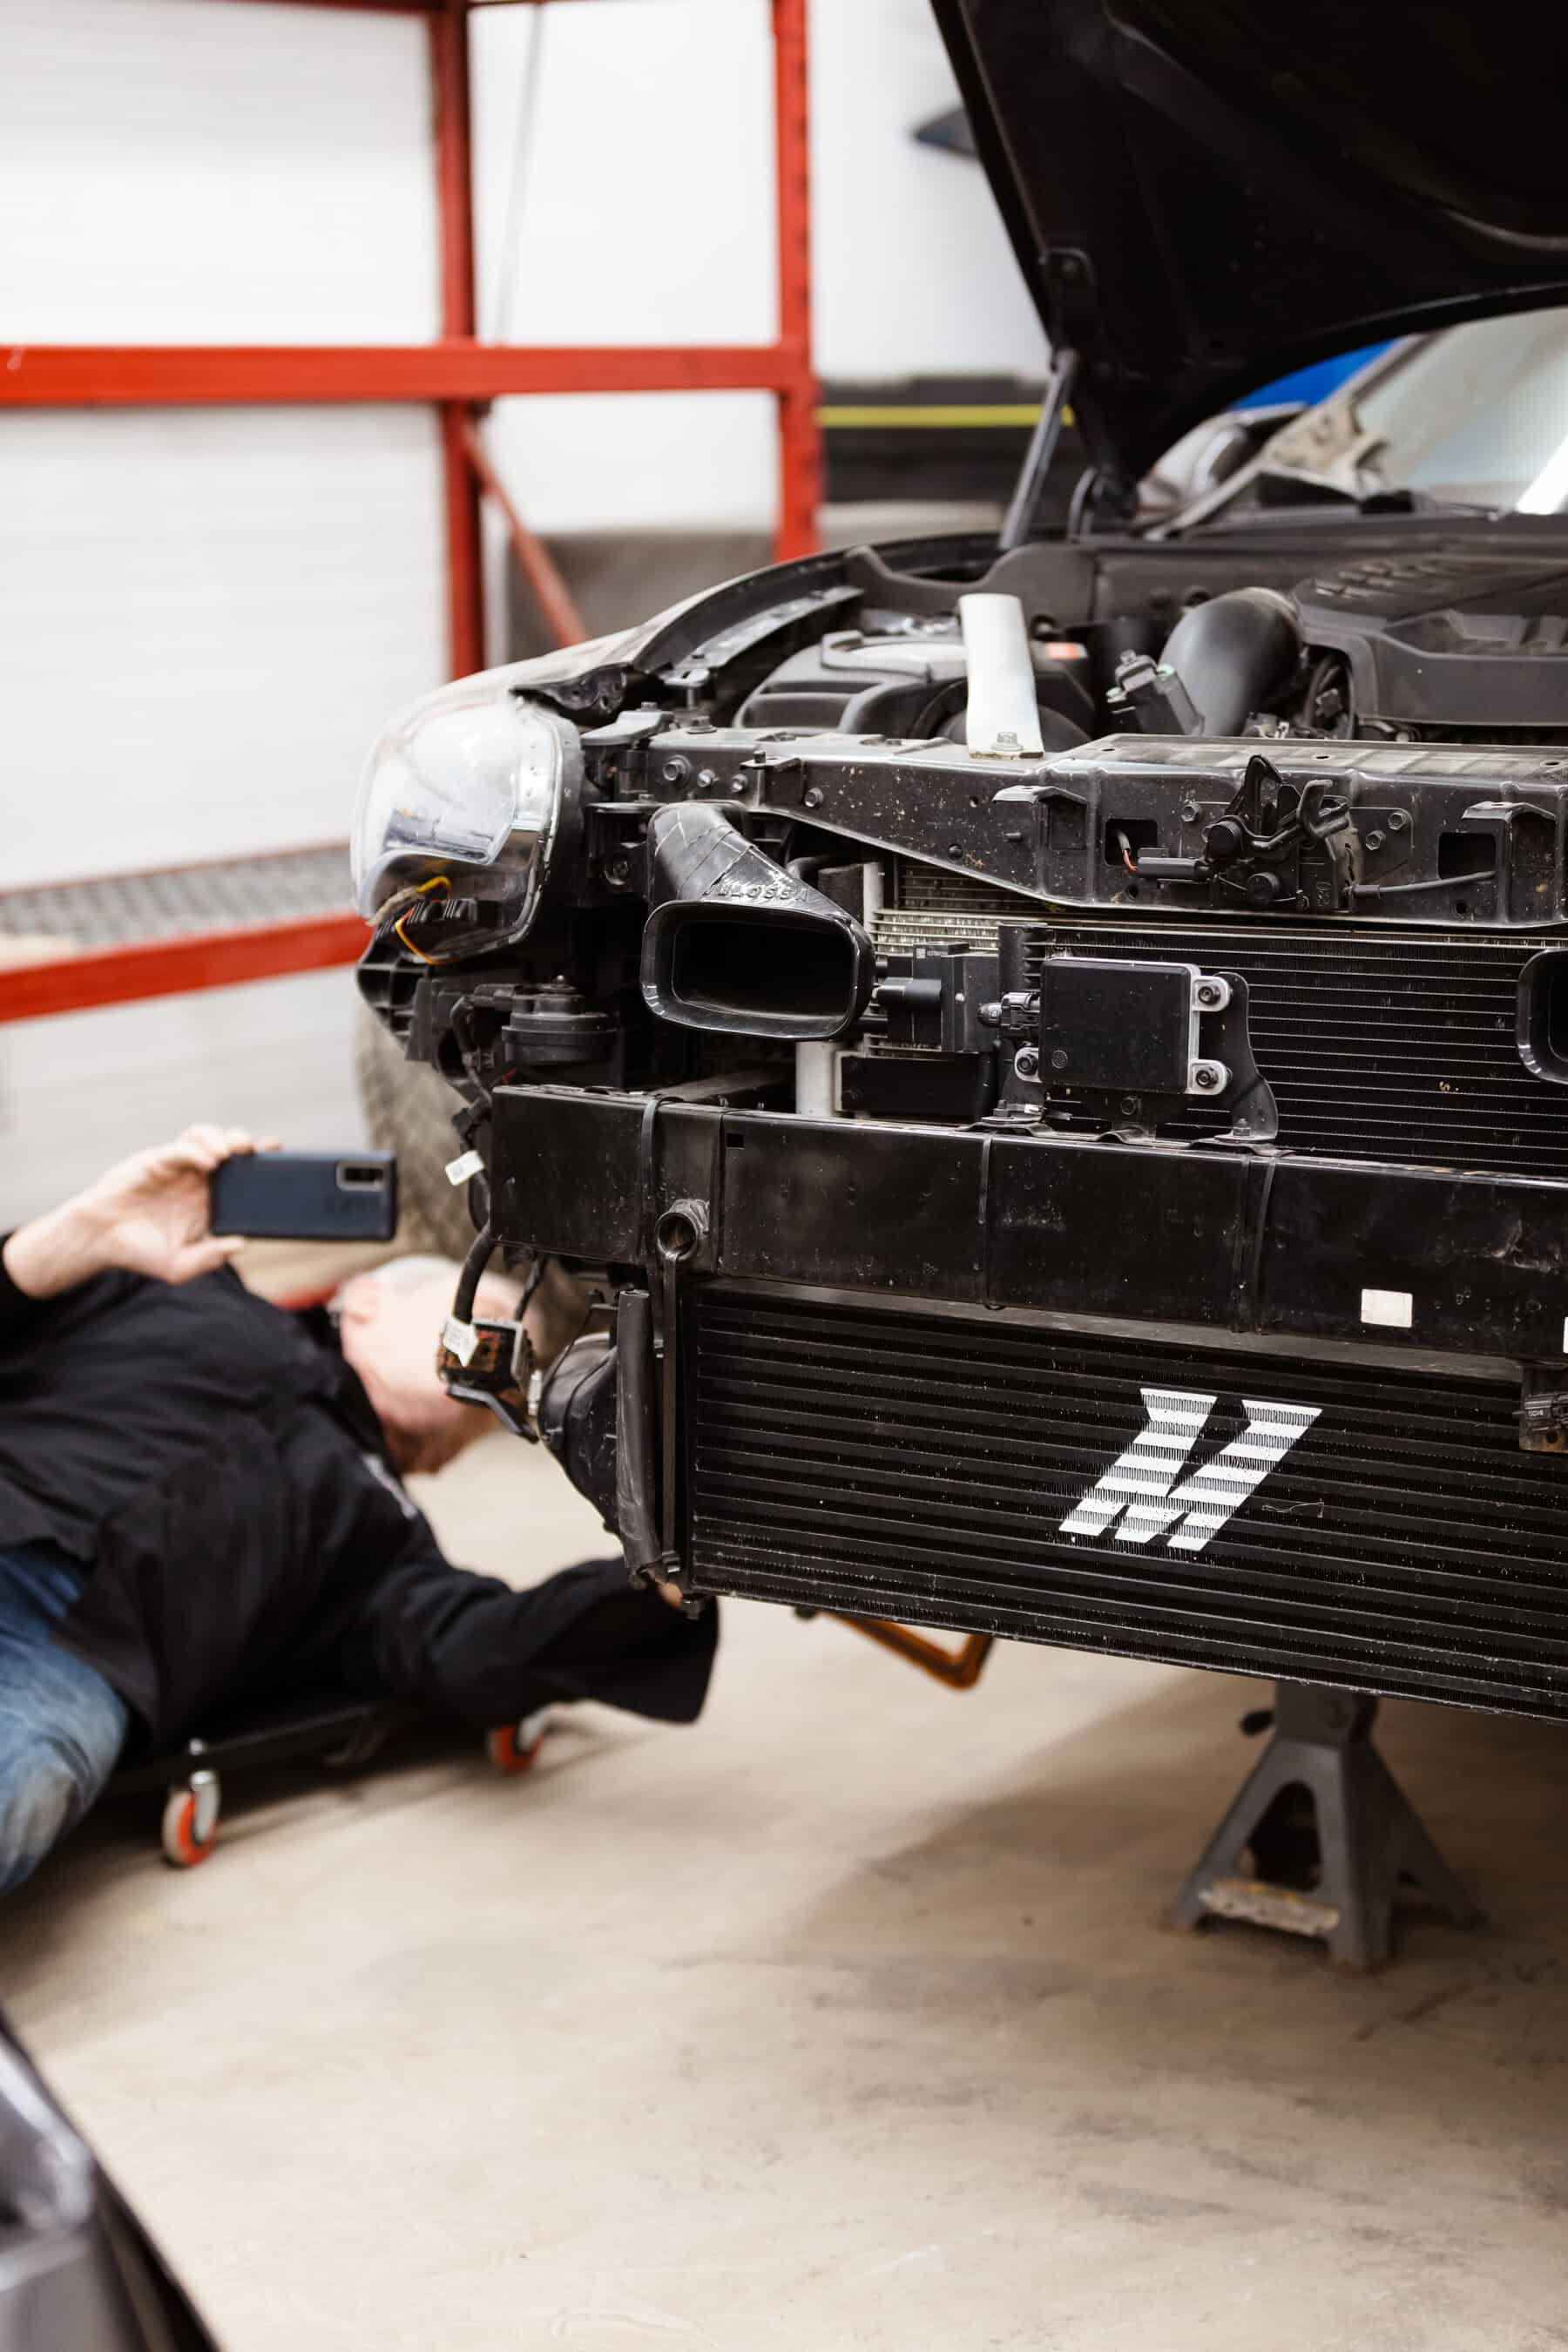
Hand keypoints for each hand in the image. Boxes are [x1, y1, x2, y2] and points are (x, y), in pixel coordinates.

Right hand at [3, 1126, 276, 1299]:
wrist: (99, 1240)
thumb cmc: (141, 1252)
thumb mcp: (179, 1265)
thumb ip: (210, 1257)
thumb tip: (241, 1244)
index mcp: (210, 1203)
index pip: (243, 1179)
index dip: (263, 1169)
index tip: (283, 1164)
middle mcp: (199, 1181)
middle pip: (232, 1151)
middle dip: (250, 1146)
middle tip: (262, 1151)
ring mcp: (179, 1168)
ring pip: (209, 1138)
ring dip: (224, 1140)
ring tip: (231, 1155)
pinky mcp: (158, 1159)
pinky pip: (182, 1146)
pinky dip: (197, 1149)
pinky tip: (208, 1162)